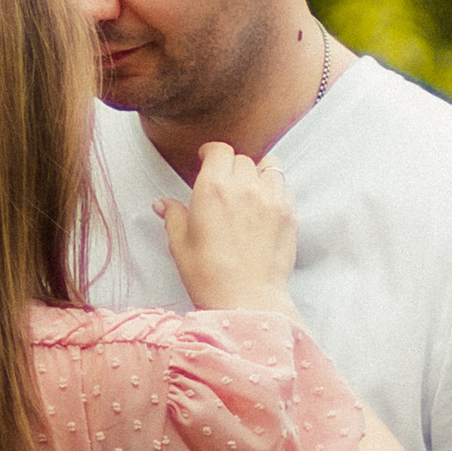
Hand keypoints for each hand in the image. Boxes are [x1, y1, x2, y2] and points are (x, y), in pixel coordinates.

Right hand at [159, 144, 296, 314]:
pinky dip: (275, 187)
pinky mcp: (289, 212)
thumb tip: (163, 204)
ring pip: (269, 165)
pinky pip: (284, 186)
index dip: (211, 153)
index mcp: (213, 187)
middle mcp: (244, 185)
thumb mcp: (180, 245)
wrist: (246, 300)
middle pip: (242, 158)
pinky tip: (266, 203)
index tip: (206, 159)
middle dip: (231, 166)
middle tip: (224, 183)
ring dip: (257, 171)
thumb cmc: (209, 275)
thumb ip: (174, 216)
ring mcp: (270, 197)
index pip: (219, 150)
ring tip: (249, 187)